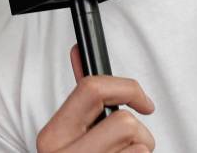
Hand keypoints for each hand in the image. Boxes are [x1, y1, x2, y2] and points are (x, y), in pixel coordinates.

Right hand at [36, 45, 154, 151]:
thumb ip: (82, 94)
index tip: (142, 100)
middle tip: (131, 140)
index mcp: (54, 134)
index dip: (127, 88)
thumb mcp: (73, 129)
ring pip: (139, 145)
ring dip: (141, 150)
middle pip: (123, 121)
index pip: (92, 88)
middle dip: (137, 129)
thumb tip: (79, 52)